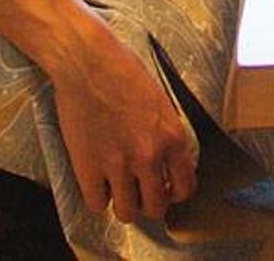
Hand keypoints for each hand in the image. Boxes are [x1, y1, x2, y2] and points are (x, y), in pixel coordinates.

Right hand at [49, 29, 197, 224]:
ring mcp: (118, 164)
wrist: (88, 61)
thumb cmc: (124, 72)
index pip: (185, 188)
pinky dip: (98, 196)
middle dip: (149, 203)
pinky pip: (97, 204)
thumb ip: (167, 136)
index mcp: (173, 138)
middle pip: (156, 208)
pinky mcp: (88, 167)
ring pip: (127, 213)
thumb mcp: (162, 102)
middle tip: (140, 192)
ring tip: (118, 189)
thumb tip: (168, 164)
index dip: (175, 194)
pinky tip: (98, 181)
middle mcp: (149, 156)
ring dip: (124, 204)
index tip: (166, 190)